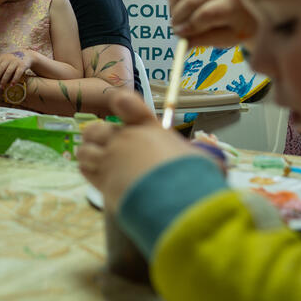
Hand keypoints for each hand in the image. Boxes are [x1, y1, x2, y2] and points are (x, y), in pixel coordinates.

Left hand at [0, 50, 31, 87]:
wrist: (27, 55)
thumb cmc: (12, 60)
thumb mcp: (5, 60)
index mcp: (2, 57)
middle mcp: (8, 59)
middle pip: (0, 69)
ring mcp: (16, 62)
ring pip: (8, 72)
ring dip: (4, 80)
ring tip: (1, 87)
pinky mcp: (23, 65)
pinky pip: (18, 73)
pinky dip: (14, 79)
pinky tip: (12, 85)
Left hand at [76, 91, 195, 210]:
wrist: (176, 200)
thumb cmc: (193, 178)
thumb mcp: (202, 161)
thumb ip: (197, 158)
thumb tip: (215, 165)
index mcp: (150, 128)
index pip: (127, 103)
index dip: (120, 101)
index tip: (117, 100)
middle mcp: (127, 138)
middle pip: (98, 128)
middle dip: (98, 135)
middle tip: (106, 145)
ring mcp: (112, 157)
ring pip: (86, 148)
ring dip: (89, 153)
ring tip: (97, 160)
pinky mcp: (102, 178)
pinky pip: (84, 167)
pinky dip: (87, 168)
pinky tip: (96, 173)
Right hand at [168, 0, 255, 46]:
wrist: (250, 9)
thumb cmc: (239, 26)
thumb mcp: (227, 39)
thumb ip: (204, 40)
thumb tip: (183, 44)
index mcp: (234, 4)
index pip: (206, 13)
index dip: (190, 25)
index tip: (180, 36)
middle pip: (192, 0)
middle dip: (179, 18)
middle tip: (175, 31)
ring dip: (174, 8)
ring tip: (178, 21)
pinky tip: (178, 10)